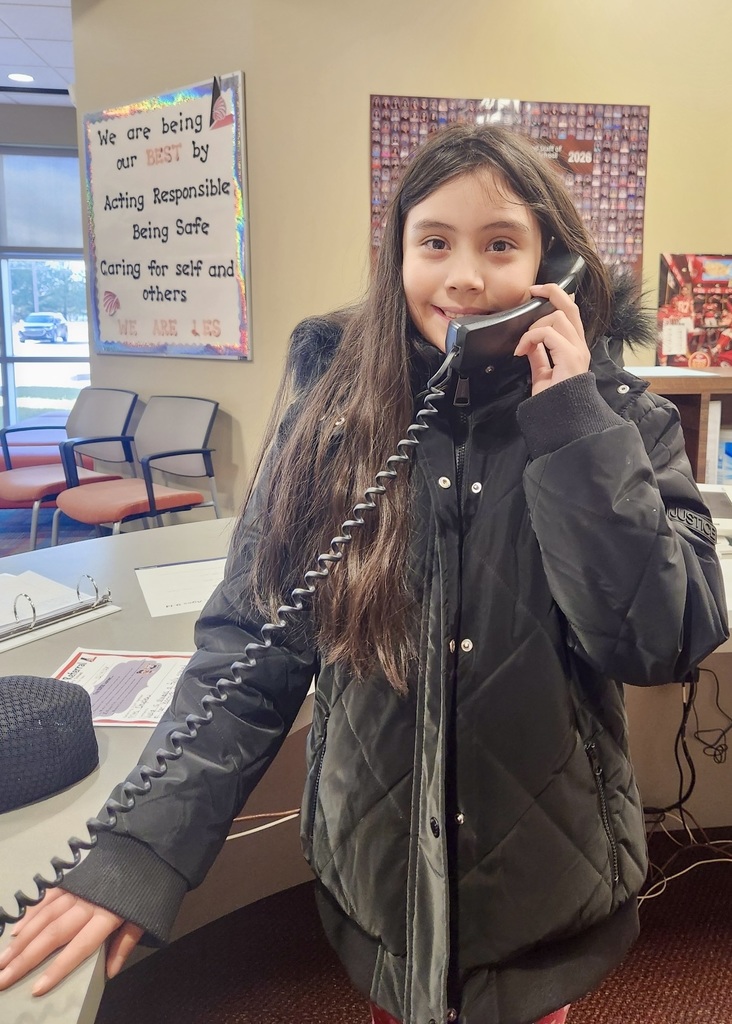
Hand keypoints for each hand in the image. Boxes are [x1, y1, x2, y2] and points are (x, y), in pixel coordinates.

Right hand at [0, 887, 142, 995]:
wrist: (150, 844)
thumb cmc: (150, 885)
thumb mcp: (147, 916)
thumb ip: (125, 943)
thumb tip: (110, 972)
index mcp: (108, 915)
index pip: (78, 948)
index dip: (57, 969)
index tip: (36, 988)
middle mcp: (87, 903)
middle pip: (52, 934)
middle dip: (24, 959)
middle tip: (1, 979)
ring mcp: (77, 888)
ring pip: (43, 917)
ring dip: (20, 940)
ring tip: (2, 960)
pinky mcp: (72, 877)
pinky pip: (46, 898)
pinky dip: (30, 915)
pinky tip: (15, 931)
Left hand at [514, 283, 589, 395]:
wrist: (561, 419)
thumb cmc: (554, 400)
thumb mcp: (543, 373)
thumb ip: (539, 355)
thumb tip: (530, 343)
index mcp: (574, 347)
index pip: (570, 313)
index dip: (555, 298)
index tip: (535, 294)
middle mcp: (579, 345)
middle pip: (570, 306)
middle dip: (551, 292)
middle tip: (532, 291)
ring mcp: (577, 350)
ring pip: (557, 317)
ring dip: (534, 327)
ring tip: (523, 345)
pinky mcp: (570, 357)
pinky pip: (548, 334)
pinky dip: (530, 338)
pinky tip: (521, 351)